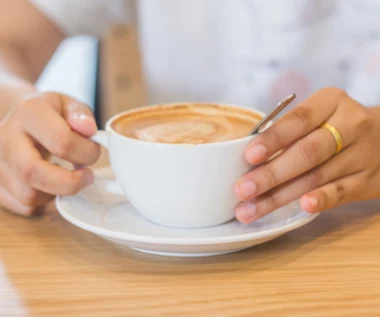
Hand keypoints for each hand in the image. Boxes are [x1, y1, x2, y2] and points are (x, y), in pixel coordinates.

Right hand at [0, 92, 99, 215]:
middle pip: (32, 172)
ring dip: (57, 193)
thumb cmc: (50, 114)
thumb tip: (88, 129)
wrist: (18, 119)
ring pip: (27, 195)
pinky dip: (45, 203)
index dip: (87, 152)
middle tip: (87, 177)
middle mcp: (5, 137)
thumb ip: (80, 114)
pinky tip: (53, 186)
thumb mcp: (68, 105)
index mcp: (28, 112)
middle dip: (69, 183)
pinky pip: (23, 207)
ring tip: (68, 178)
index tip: (94, 153)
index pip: (62, 141)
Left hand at [234, 87, 379, 222]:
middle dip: (271, 174)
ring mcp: (362, 154)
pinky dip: (322, 199)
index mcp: (331, 102)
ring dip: (281, 196)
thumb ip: (291, 131)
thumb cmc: (337, 124)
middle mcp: (350, 124)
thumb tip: (249, 160)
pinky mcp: (369, 180)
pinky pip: (342, 191)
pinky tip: (303, 206)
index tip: (249, 156)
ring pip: (317, 176)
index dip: (273, 139)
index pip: (298, 120)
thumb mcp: (320, 114)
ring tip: (251, 209)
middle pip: (306, 152)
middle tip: (242, 190)